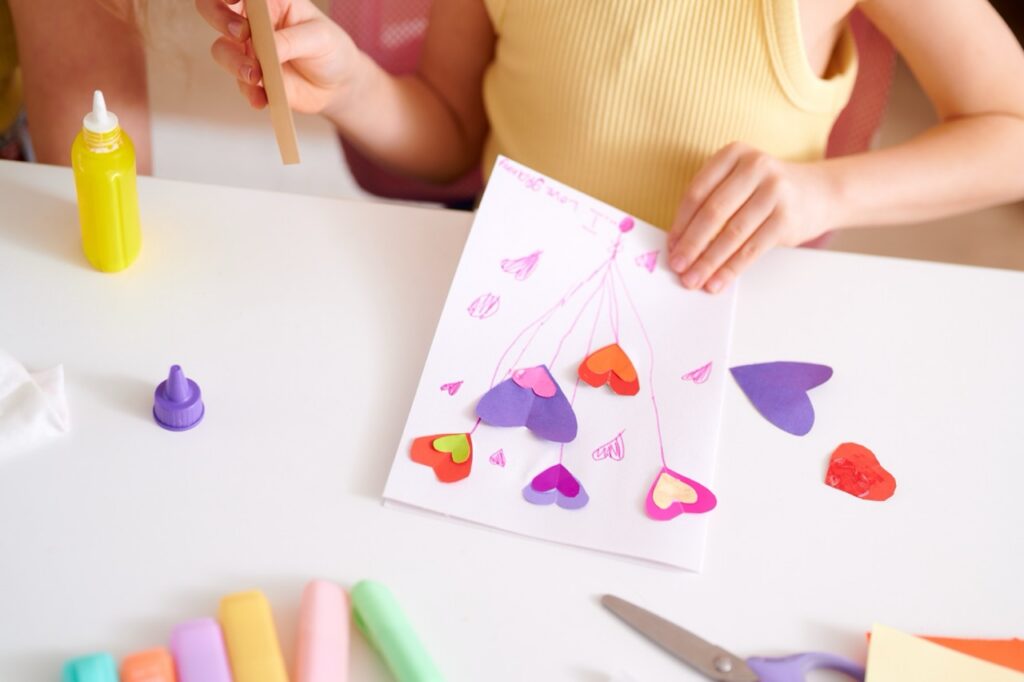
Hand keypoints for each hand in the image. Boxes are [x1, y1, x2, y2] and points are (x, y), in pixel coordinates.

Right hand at [196, 0, 358, 113]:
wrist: (337, 86)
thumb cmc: (330, 49)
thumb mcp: (319, 38)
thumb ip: (291, 40)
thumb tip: (264, 49)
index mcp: (270, 1)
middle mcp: (253, 22)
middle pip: (214, 10)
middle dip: (219, 18)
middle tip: (241, 34)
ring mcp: (248, 50)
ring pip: (222, 50)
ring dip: (234, 62)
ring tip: (256, 76)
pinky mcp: (251, 77)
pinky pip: (239, 83)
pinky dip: (249, 91)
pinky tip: (262, 98)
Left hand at [666, 142, 835, 292]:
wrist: (818, 193)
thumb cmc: (765, 191)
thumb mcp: (738, 181)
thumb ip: (711, 203)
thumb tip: (679, 245)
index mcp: (734, 154)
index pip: (698, 191)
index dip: (681, 222)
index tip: (670, 246)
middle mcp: (756, 167)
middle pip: (714, 212)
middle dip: (691, 244)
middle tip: (677, 266)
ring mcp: (775, 191)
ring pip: (732, 234)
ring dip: (709, 261)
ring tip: (694, 280)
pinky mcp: (787, 218)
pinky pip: (752, 249)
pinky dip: (731, 269)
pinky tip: (718, 281)